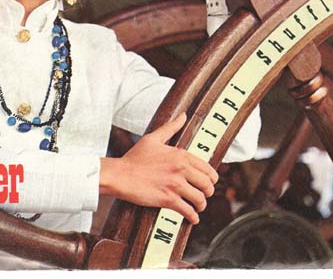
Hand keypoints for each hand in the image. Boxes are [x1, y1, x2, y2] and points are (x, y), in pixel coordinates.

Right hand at [100, 113, 218, 224]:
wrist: (120, 174)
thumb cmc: (135, 157)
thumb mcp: (153, 138)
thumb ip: (171, 127)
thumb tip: (183, 115)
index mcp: (181, 155)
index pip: (208, 169)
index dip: (211, 179)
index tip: (208, 183)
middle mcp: (181, 169)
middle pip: (208, 185)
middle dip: (207, 193)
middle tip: (202, 196)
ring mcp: (175, 185)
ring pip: (200, 200)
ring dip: (201, 206)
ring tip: (197, 207)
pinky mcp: (168, 199)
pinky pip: (188, 212)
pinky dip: (192, 217)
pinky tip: (191, 217)